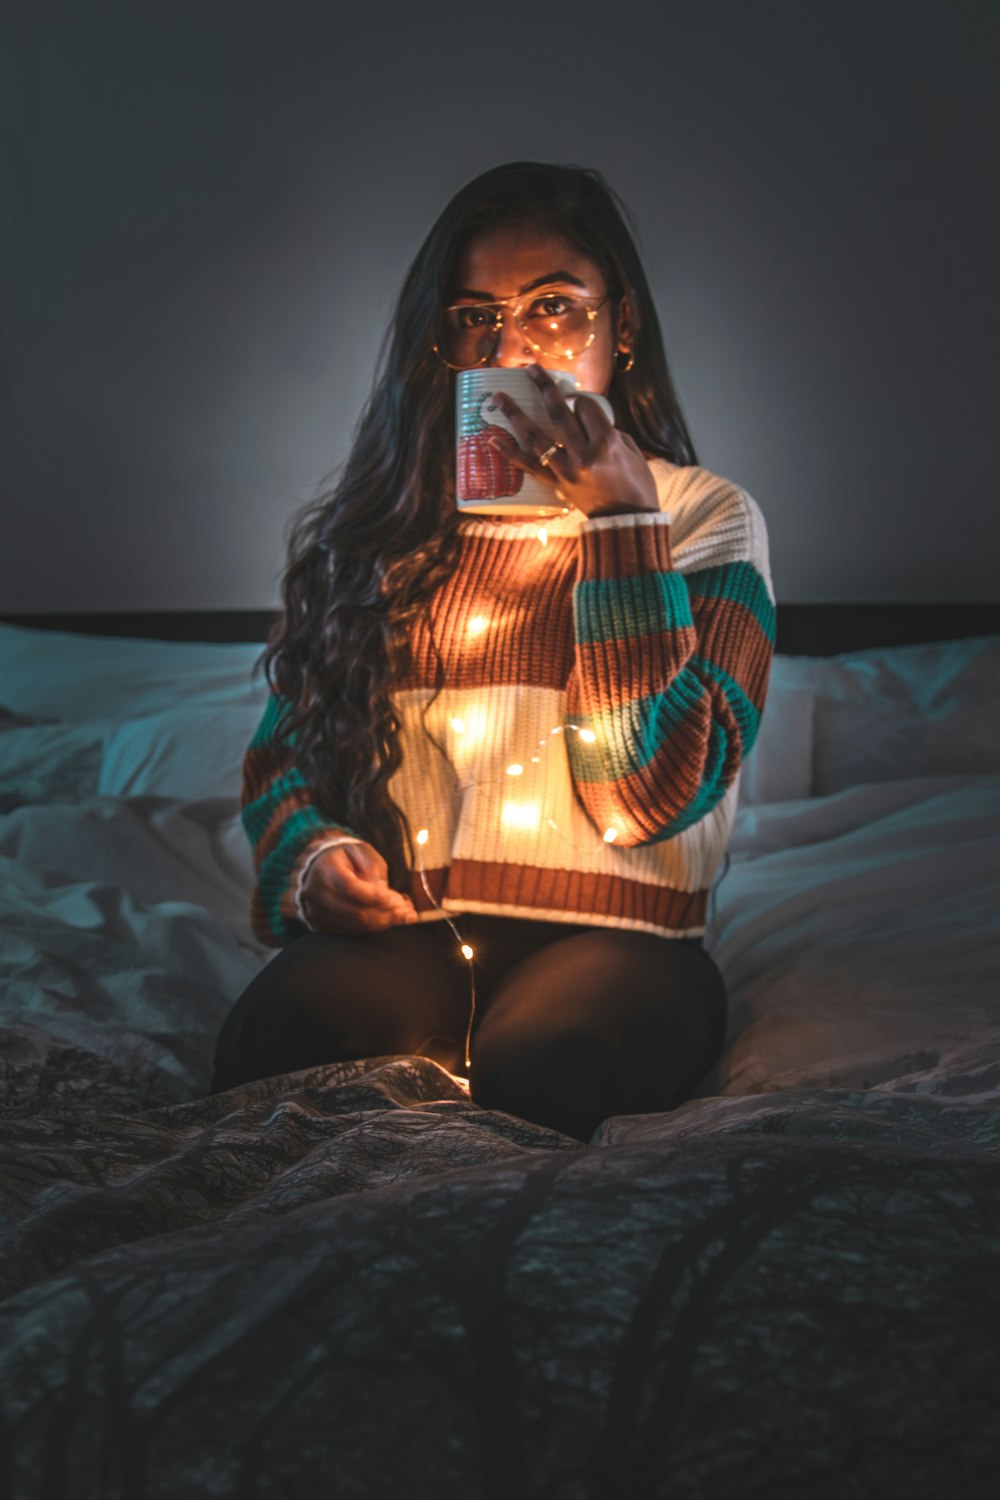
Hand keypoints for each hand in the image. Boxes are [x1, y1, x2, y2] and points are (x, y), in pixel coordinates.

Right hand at [300, 840, 417, 934]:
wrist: (318, 866)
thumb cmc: (345, 857)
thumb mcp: (362, 852)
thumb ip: (373, 869)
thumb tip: (384, 894)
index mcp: (325, 869)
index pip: (350, 889)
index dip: (375, 897)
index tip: (397, 900)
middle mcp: (316, 893)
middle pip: (355, 912)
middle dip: (386, 914)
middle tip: (408, 911)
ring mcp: (316, 912)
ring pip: (356, 925)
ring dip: (383, 922)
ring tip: (404, 915)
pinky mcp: (321, 924)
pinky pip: (352, 931)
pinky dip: (373, 927)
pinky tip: (389, 919)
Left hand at [484, 363, 659, 518]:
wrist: (627, 521)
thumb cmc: (636, 484)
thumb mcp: (630, 450)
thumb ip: (607, 431)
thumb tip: (585, 419)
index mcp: (605, 443)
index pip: (585, 407)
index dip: (581, 399)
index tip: (578, 400)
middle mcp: (582, 455)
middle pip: (558, 413)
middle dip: (543, 386)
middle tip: (528, 368)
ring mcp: (566, 471)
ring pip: (536, 437)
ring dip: (515, 414)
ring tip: (498, 397)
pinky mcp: (556, 485)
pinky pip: (529, 467)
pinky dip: (510, 453)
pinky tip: (493, 440)